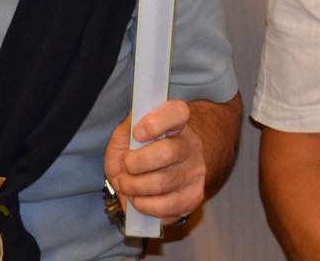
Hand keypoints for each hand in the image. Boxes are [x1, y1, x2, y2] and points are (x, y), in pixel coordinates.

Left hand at [103, 99, 205, 223]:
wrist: (161, 169)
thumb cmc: (139, 149)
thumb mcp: (127, 133)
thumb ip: (126, 132)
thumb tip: (129, 142)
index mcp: (176, 122)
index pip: (177, 113)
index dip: (156, 122)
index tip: (137, 133)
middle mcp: (190, 145)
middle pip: (167, 153)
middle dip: (136, 163)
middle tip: (125, 167)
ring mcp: (195, 172)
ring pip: (163, 183)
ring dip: (135, 187)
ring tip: (126, 185)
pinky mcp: (193, 197)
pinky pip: (168, 207)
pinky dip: (146, 206)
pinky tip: (138, 200)